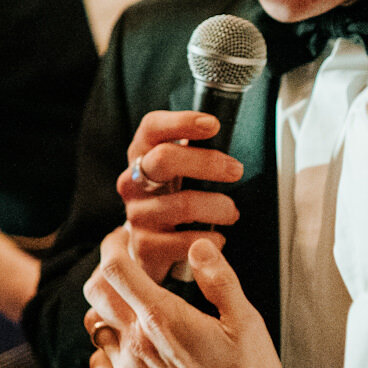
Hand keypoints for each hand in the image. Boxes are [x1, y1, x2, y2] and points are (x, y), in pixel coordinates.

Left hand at [83, 233, 282, 367]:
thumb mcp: (246, 323)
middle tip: (128, 272)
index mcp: (161, 316)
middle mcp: (134, 340)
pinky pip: (98, 362)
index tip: (124, 240)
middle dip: (107, 274)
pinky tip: (129, 350)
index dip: (114, 246)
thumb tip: (197, 246)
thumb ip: (219, 280)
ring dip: (107, 312)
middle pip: (96, 291)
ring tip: (131, 312)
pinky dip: (106, 350)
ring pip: (95, 326)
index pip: (115, 267)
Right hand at [119, 110, 240, 279]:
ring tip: (231, 212)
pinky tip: (216, 237)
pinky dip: (209, 238)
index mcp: (142, 155)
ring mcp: (137, 213)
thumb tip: (227, 135)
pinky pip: (185, 241)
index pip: (152, 127)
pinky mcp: (145, 244)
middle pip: (163, 159)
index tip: (212, 124)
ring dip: (217, 207)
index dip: (181, 122)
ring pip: (182, 204)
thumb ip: (194, 151)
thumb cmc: (172, 199)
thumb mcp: (178, 170)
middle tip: (235, 170)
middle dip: (206, 163)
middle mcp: (132, 181)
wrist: (151, 245)